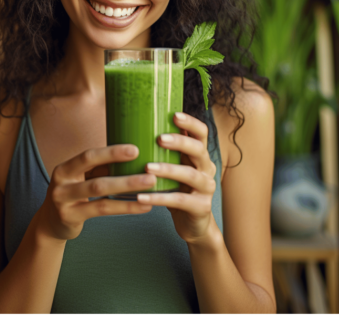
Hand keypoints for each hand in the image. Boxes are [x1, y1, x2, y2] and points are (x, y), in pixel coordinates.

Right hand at [35, 144, 155, 241]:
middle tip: (150, 172)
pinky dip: (124, 207)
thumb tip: (134, 156)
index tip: (135, 150)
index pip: (89, 156)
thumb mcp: (81, 178)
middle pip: (96, 176)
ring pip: (101, 194)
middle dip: (125, 174)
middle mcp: (61, 182)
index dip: (112, 152)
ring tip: (150, 187)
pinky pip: (102, 210)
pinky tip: (142, 206)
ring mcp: (63, 201)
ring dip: (128, 189)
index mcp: (65, 167)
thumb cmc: (73, 194)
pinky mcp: (70, 217)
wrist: (50, 223)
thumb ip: (100, 168)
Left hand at [137, 112, 216, 244]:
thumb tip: (131, 126)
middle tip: (159, 138)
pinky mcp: (201, 207)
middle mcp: (207, 168)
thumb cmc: (175, 188)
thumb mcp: (172, 165)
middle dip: (180, 142)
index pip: (202, 133)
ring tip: (147, 167)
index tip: (174, 115)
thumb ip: (162, 150)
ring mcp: (206, 188)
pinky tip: (142, 197)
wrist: (192, 223)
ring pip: (189, 175)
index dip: (191, 123)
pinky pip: (180, 200)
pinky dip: (160, 198)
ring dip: (168, 169)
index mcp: (199, 154)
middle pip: (198, 150)